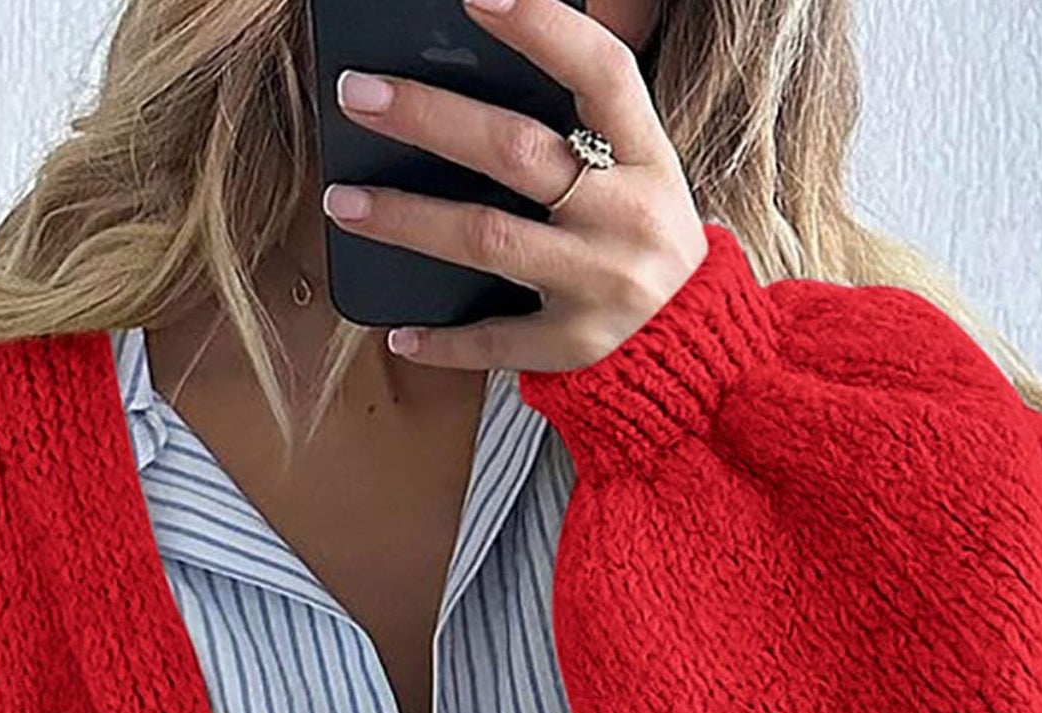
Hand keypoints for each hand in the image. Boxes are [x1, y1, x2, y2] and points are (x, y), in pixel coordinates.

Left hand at [324, 0, 708, 373]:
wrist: (697, 352)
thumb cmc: (644, 241)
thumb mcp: (637, 174)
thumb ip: (578, 131)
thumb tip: (468, 77)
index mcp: (648, 158)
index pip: (603, 74)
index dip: (543, 27)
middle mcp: (627, 217)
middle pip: (518, 152)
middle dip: (430, 118)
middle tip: (359, 94)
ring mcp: (600, 286)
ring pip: (488, 239)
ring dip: (406, 218)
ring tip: (344, 200)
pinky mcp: (574, 348)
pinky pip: (493, 339)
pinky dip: (440, 339)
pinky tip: (395, 331)